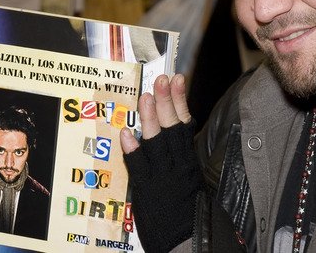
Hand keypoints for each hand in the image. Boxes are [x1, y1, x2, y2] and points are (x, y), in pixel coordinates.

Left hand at [120, 73, 201, 252]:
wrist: (188, 241)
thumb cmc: (188, 215)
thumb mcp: (188, 182)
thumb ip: (179, 160)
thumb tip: (173, 138)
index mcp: (188, 161)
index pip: (185, 124)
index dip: (180, 101)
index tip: (177, 79)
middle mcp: (178, 165)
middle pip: (172, 127)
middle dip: (167, 101)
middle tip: (162, 79)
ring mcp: (162, 177)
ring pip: (157, 143)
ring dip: (151, 119)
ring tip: (147, 97)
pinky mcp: (148, 191)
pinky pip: (138, 168)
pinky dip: (132, 151)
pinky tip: (127, 134)